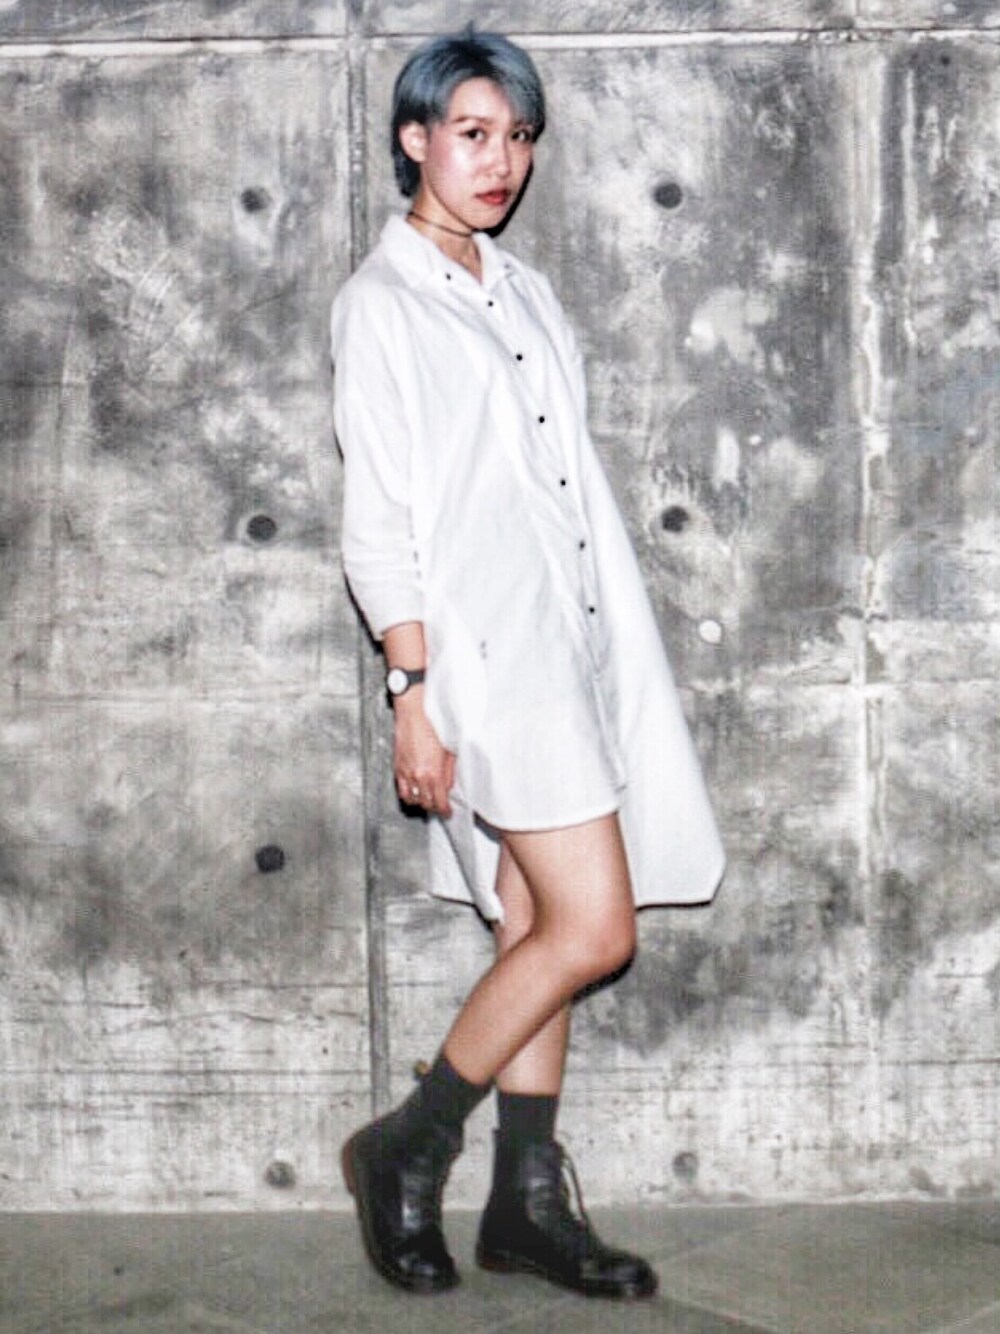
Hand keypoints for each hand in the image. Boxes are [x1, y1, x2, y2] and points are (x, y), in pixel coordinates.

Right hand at [393, 695, 454, 816]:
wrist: (414, 709)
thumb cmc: (432, 723)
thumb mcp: (450, 749)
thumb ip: (450, 771)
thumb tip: (450, 784)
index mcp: (433, 772)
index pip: (439, 802)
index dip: (445, 810)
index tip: (448, 811)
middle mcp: (418, 775)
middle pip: (425, 803)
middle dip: (434, 807)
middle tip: (441, 806)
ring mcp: (405, 771)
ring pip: (411, 799)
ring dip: (421, 802)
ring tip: (428, 800)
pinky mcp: (397, 765)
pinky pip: (401, 788)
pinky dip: (408, 794)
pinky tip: (415, 791)